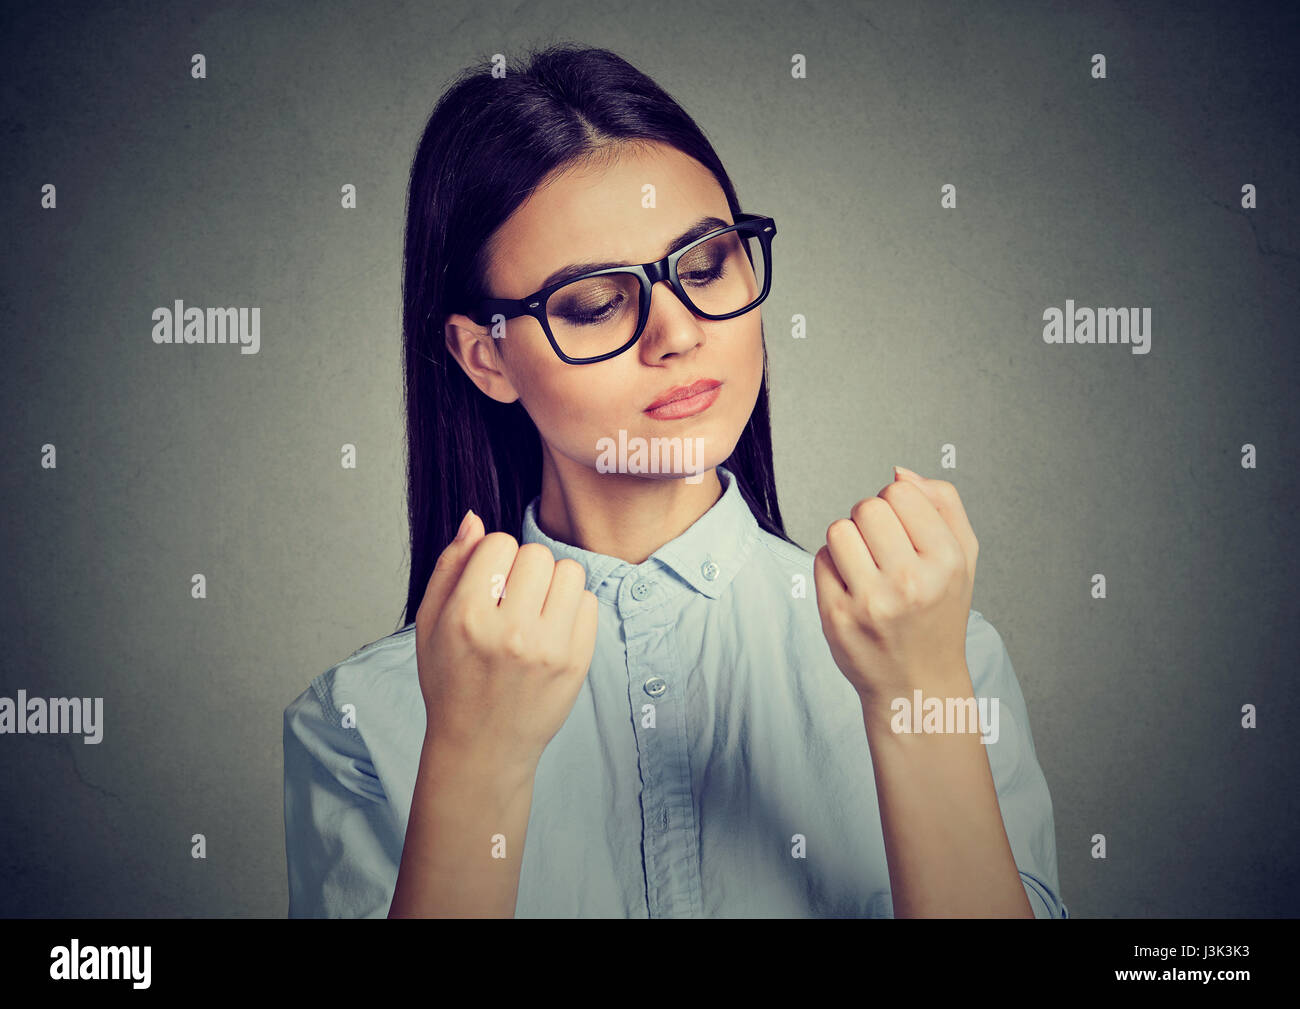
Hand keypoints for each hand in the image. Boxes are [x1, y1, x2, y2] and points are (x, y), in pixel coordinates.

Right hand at [413, 510, 599, 780]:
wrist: (482, 747)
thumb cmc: (451, 682)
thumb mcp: (430, 623)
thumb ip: (450, 566)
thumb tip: (474, 519)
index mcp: (467, 618)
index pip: (499, 543)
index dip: (493, 557)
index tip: (488, 582)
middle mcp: (511, 632)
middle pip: (537, 554)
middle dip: (524, 568)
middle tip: (511, 598)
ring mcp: (549, 649)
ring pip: (570, 572)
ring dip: (552, 583)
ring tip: (534, 609)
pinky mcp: (578, 662)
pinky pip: (589, 602)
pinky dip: (572, 608)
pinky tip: (551, 629)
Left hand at [813, 467, 978, 715]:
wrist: (918, 684)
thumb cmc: (939, 611)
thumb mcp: (963, 557)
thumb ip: (943, 504)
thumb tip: (899, 471)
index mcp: (947, 561)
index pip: (901, 491)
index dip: (897, 502)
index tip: (904, 529)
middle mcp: (911, 582)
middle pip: (867, 506)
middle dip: (869, 518)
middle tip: (882, 547)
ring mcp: (871, 601)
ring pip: (839, 529)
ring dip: (848, 539)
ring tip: (866, 564)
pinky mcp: (836, 617)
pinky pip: (820, 559)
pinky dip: (833, 566)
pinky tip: (853, 587)